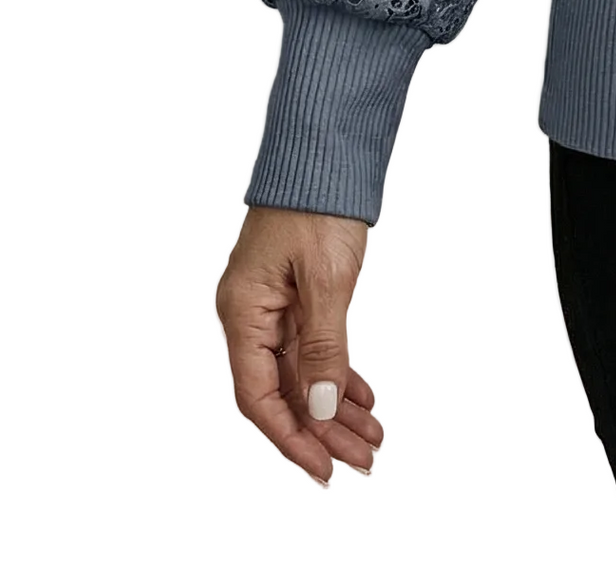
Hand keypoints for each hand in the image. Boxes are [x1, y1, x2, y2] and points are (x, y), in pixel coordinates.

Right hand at [215, 205, 383, 484]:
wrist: (324, 147)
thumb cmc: (316, 201)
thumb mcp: (325, 278)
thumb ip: (323, 345)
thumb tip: (320, 407)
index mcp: (243, 313)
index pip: (259, 396)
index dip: (291, 437)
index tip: (323, 468)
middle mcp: (251, 315)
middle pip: (284, 391)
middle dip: (323, 430)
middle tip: (364, 459)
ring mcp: (273, 305)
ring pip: (302, 372)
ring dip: (335, 406)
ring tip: (372, 437)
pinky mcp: (296, 293)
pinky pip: (313, 347)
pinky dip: (338, 372)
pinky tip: (362, 397)